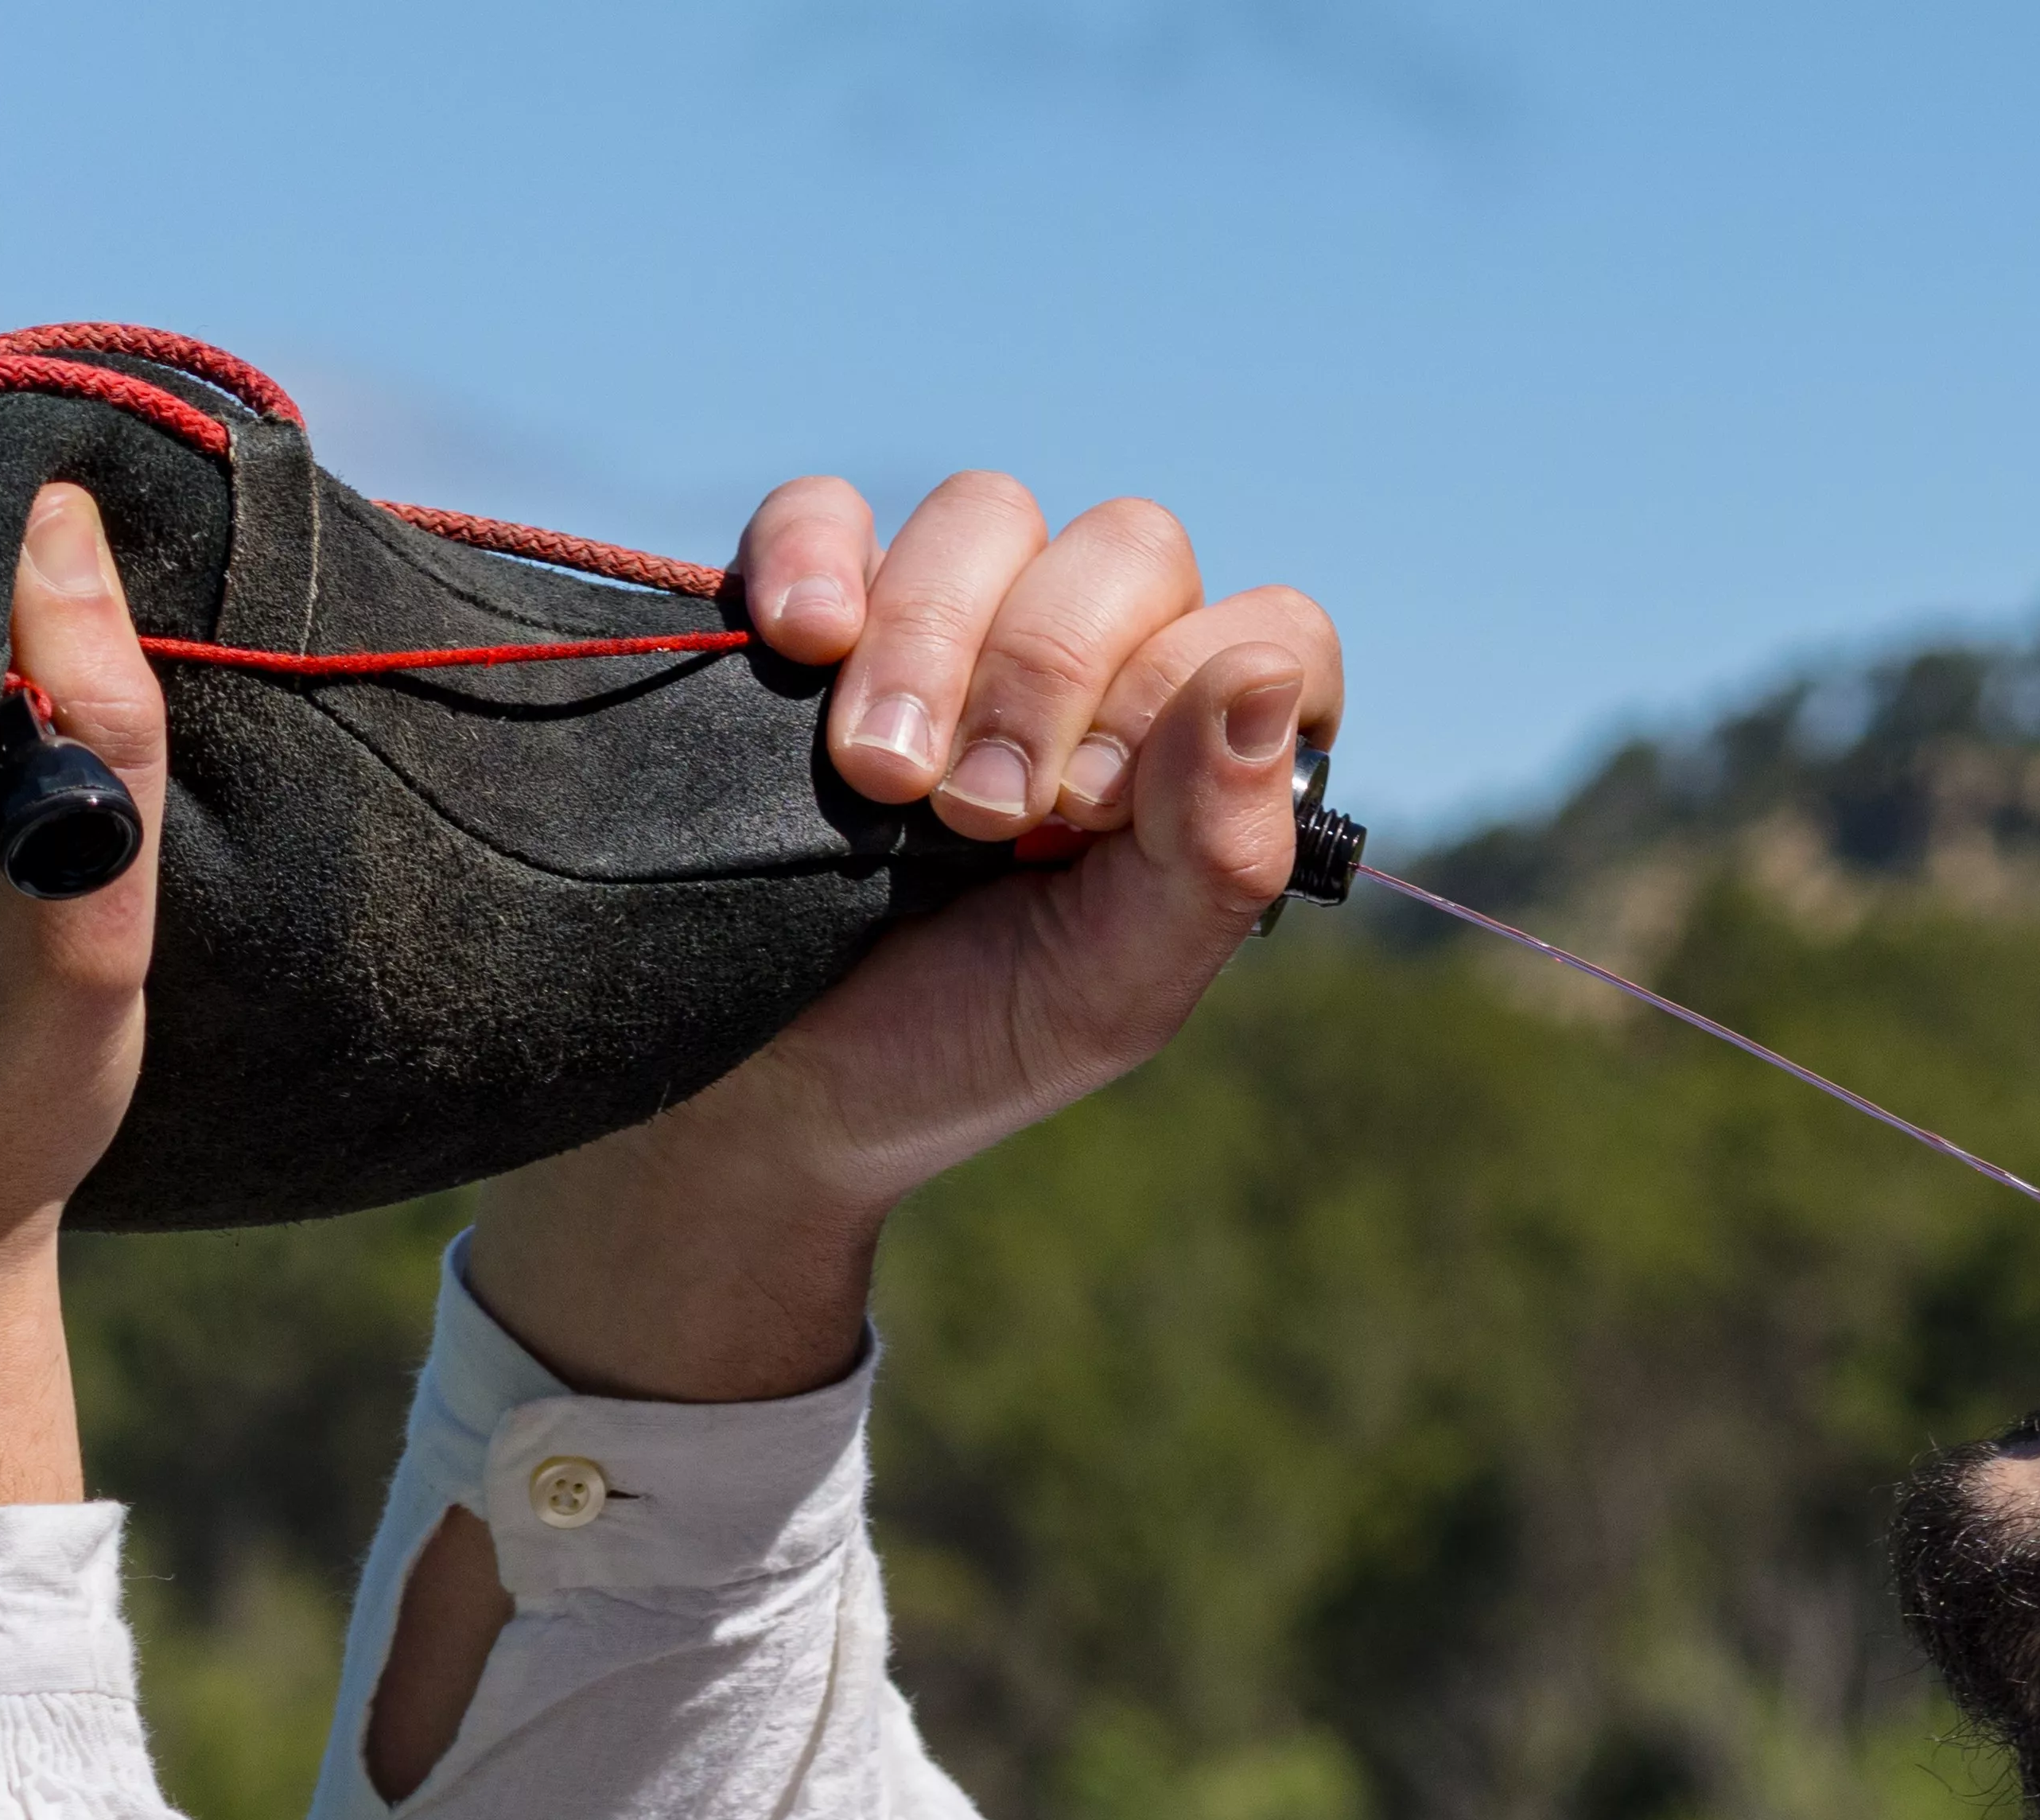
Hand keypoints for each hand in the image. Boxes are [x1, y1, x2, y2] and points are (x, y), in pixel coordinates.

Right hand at [461, 473, 1341, 1401]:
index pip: (1265, 631)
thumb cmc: (969, 1040)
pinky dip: (814, 555)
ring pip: (988, 513)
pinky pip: (824, 507)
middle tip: (976, 817)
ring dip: (934, 640)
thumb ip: (1219, 848)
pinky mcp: (811, 608)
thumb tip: (1264, 673)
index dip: (1178, 699)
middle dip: (1050, 679)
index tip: (1083, 817)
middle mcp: (1090, 662)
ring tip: (879, 779)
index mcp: (1189, 751)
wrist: (775, 1092)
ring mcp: (949, 620)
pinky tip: (800, 643)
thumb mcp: (1119, 986)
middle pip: (1129, 551)